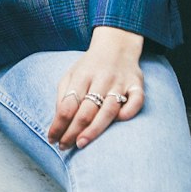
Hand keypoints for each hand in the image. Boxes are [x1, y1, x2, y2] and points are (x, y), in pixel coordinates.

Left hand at [47, 26, 144, 150]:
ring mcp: (120, 82)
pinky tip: (118, 122)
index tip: (52, 139)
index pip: (67, 105)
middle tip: (65, 147)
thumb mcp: (71, 74)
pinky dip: (128, 113)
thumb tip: (58, 123)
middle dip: (72, 132)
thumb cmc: (90, 66)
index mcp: (82, 75)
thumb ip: (63, 96)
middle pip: (86, 111)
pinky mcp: (137, 84)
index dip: (58, 125)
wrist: (117, 44)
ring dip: (94, 130)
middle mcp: (101, 78)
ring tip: (81, 143)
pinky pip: (136, 102)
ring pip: (108, 110)